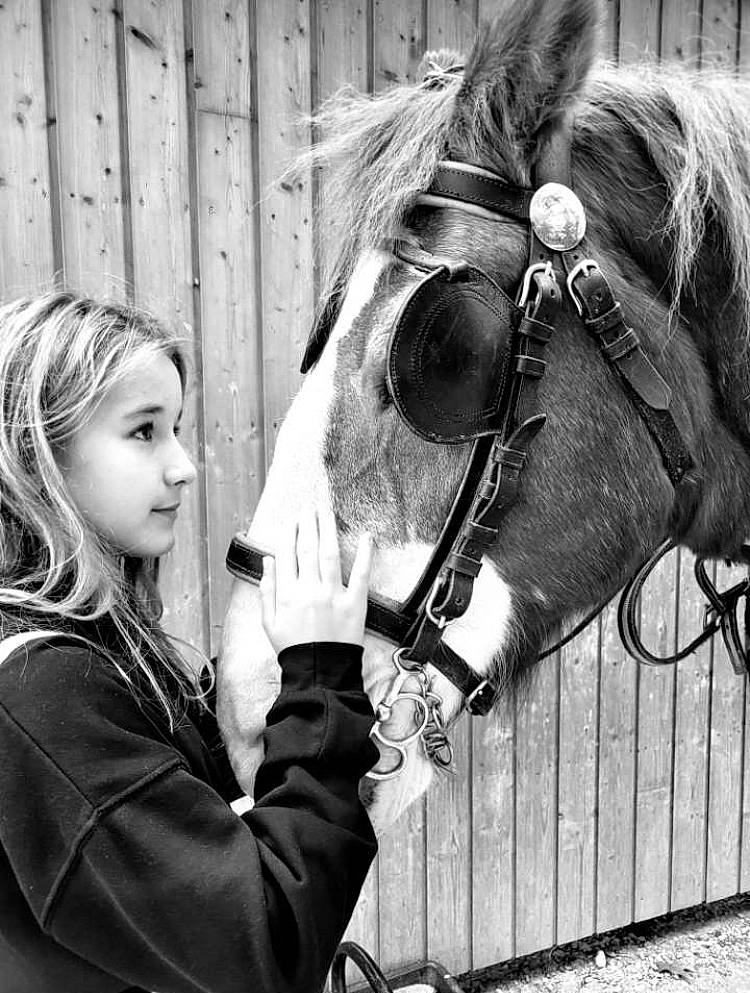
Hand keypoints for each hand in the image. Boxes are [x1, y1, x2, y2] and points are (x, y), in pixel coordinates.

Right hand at [260, 507, 371, 653]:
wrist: (319, 672)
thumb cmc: (293, 647)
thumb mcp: (270, 622)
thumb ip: (267, 590)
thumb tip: (268, 561)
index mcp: (287, 594)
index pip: (286, 555)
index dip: (288, 535)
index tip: (291, 521)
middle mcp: (309, 590)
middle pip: (307, 548)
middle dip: (307, 524)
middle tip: (308, 508)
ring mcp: (333, 595)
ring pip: (329, 554)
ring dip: (328, 529)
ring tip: (326, 512)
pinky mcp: (355, 603)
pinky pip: (360, 574)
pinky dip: (365, 554)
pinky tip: (367, 536)